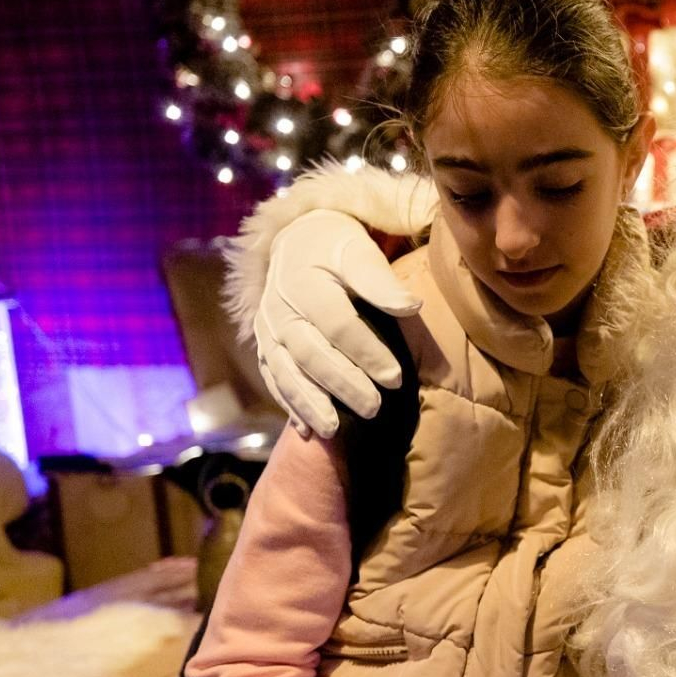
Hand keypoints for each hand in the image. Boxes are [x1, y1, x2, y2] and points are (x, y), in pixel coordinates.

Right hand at [255, 208, 419, 437]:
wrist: (295, 244)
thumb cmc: (337, 249)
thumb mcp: (359, 252)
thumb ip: (381, 281)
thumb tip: (411, 306)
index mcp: (303, 282)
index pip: (337, 323)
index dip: (366, 352)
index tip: (396, 378)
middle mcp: (278, 309)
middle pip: (310, 353)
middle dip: (342, 384)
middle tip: (373, 409)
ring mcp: (267, 331)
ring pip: (285, 372)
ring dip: (309, 403)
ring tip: (333, 431)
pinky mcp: (264, 347)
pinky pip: (274, 380)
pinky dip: (290, 405)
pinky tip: (306, 432)